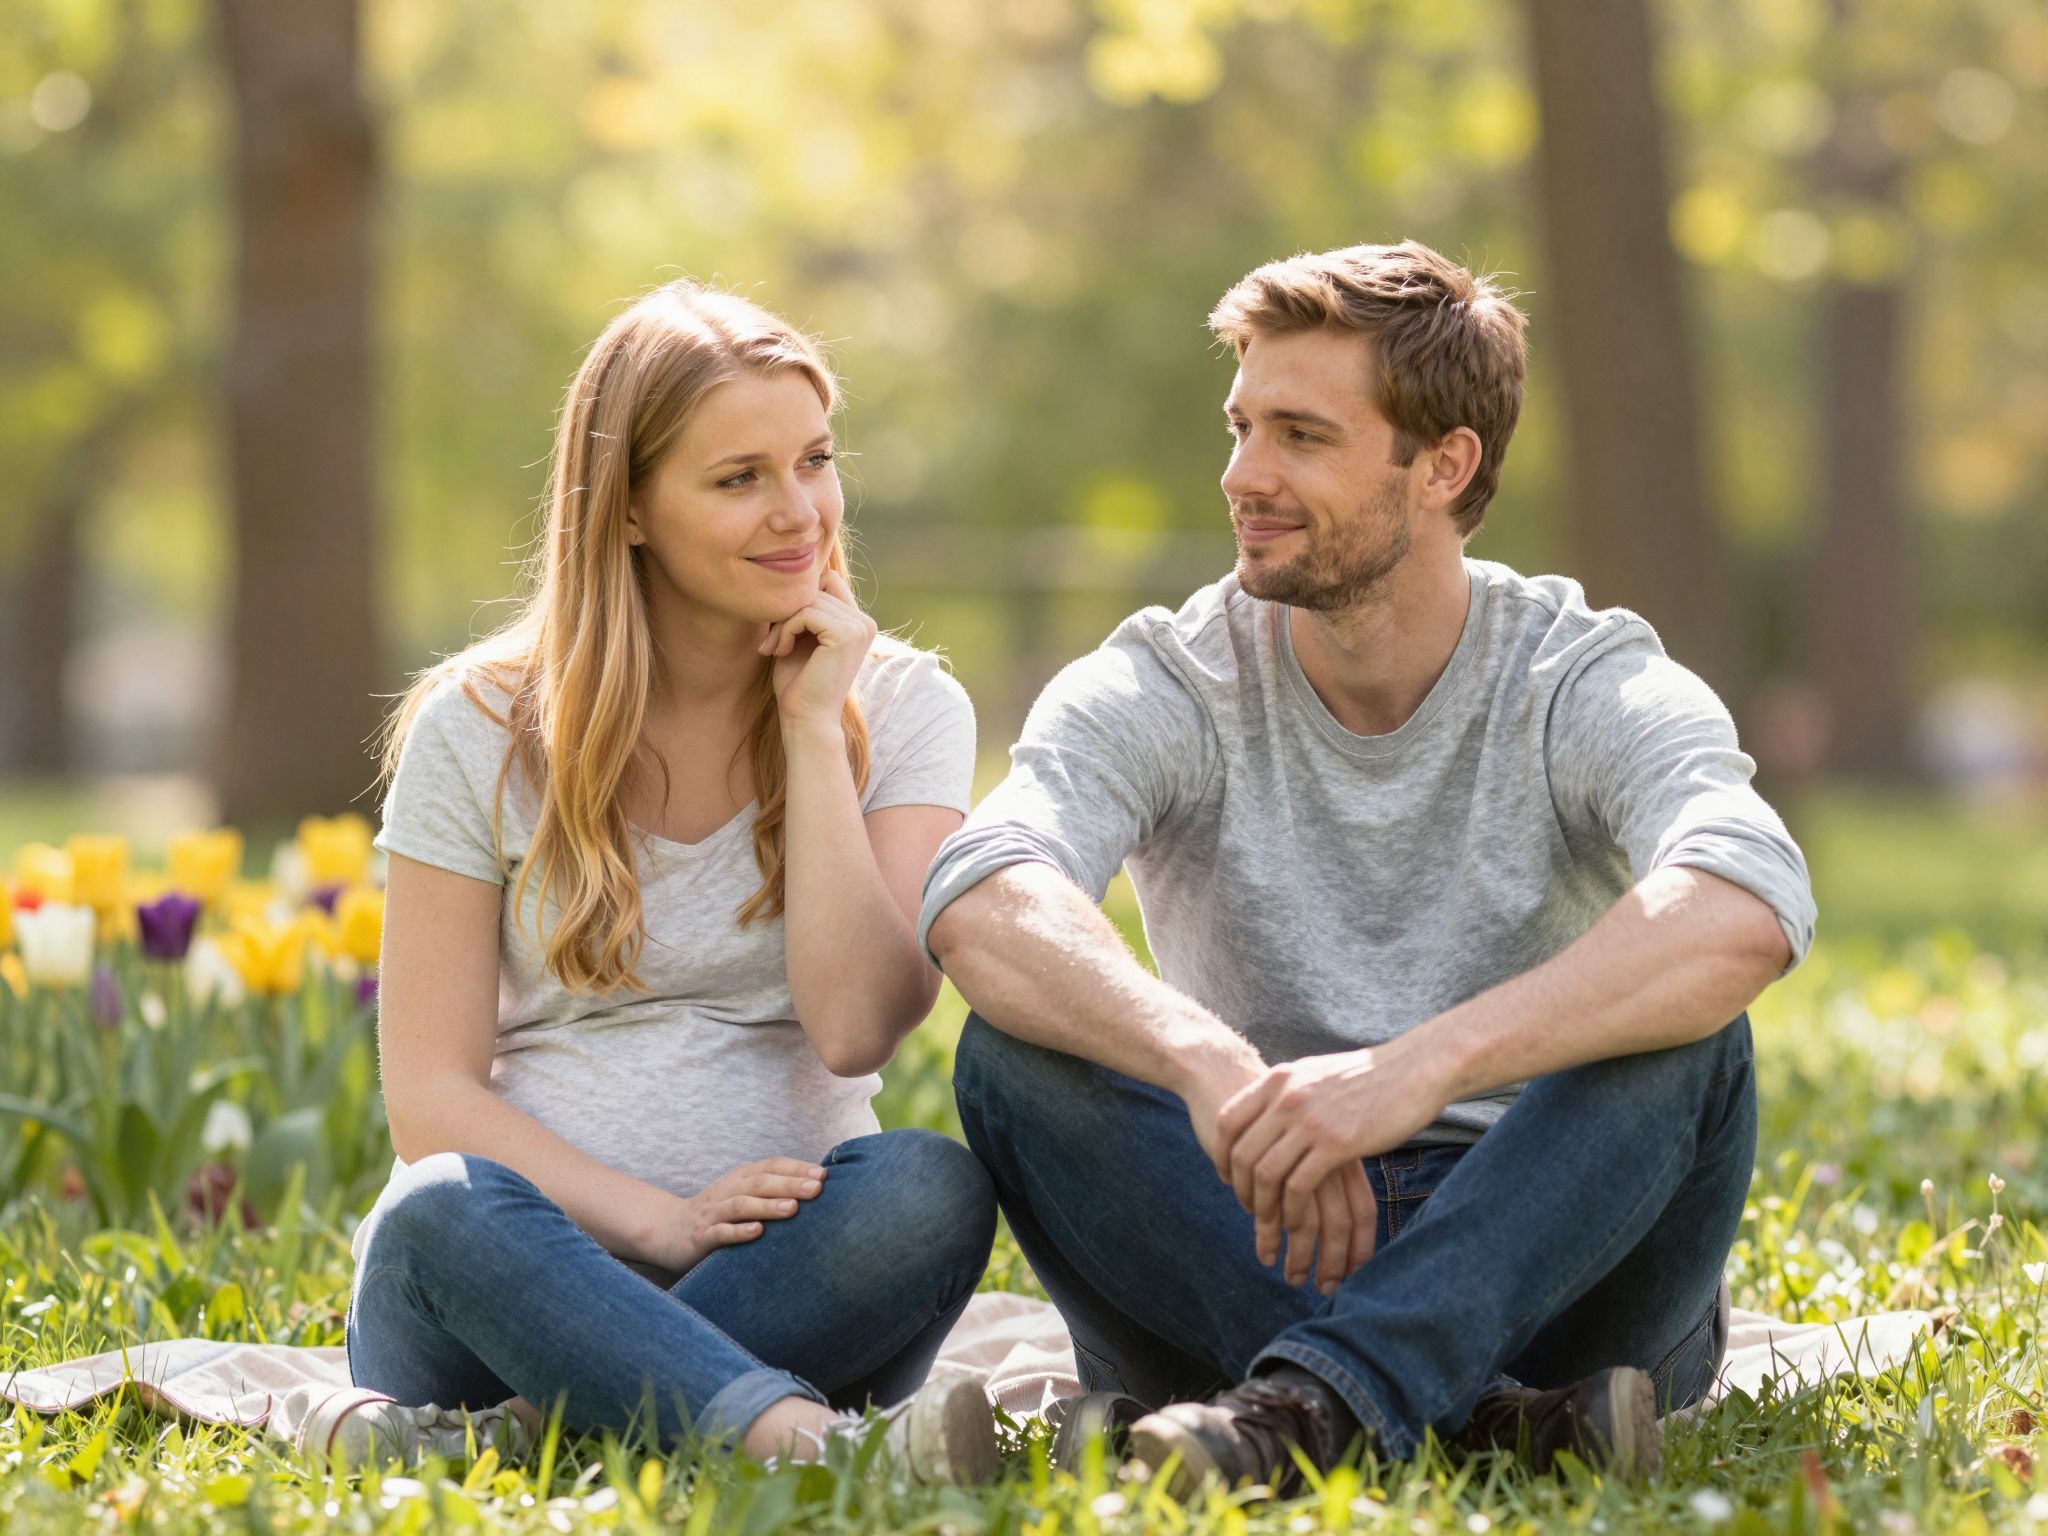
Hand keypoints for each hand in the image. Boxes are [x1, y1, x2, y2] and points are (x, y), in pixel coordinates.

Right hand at [652, 1156, 828, 1273]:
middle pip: (759, 1182)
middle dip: (789, 1184)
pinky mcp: (701, 1236)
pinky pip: (720, 1232)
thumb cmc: (718, 1213)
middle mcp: (727, 1190)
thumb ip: (770, 1189)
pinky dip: (738, 1232)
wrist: (668, 1230)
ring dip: (768, 1206)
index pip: (770, 1166)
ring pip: (741, 1205)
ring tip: (793, 1209)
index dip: (796, 1168)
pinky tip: (757, 1232)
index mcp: (740, 1178)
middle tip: (816, 1189)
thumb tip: (815, 1187)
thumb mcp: (742, 1195)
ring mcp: (713, 1213)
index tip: (823, 1175)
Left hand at [761, 567, 877, 729]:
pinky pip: (806, 613)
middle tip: (771, 642)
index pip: (827, 581)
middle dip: (786, 612)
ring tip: (774, 648)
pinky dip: (786, 629)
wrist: (807, 720)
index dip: (799, 598)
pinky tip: (780, 651)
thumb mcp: (801, 637)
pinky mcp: (847, 635)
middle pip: (815, 588)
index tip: (781, 629)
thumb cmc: (799, 683)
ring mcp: (859, 627)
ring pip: (808, 599)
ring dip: (782, 622)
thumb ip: (804, 609)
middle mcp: (865, 622)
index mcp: (859, 622)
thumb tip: (789, 576)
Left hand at [1216, 1042, 1448, 1291]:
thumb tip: (1266, 1111)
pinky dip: (1290, 1210)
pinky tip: (1295, 1222)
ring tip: (1269, 1223)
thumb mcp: (1314, 1073)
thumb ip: (1288, 1092)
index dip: (1221, 1153)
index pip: (1228, 1121)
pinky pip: (1299, 1186)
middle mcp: (1286, 1098)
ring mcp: (1310, 1121)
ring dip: (1263, 1206)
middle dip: (1240, 1188)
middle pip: (1242, 1153)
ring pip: (1266, 1173)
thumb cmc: (1368, 1076)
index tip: (1226, 1175)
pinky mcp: (1336, 1144)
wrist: (1413, 1069)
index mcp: (1277, 1080)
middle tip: (1248, 1208)